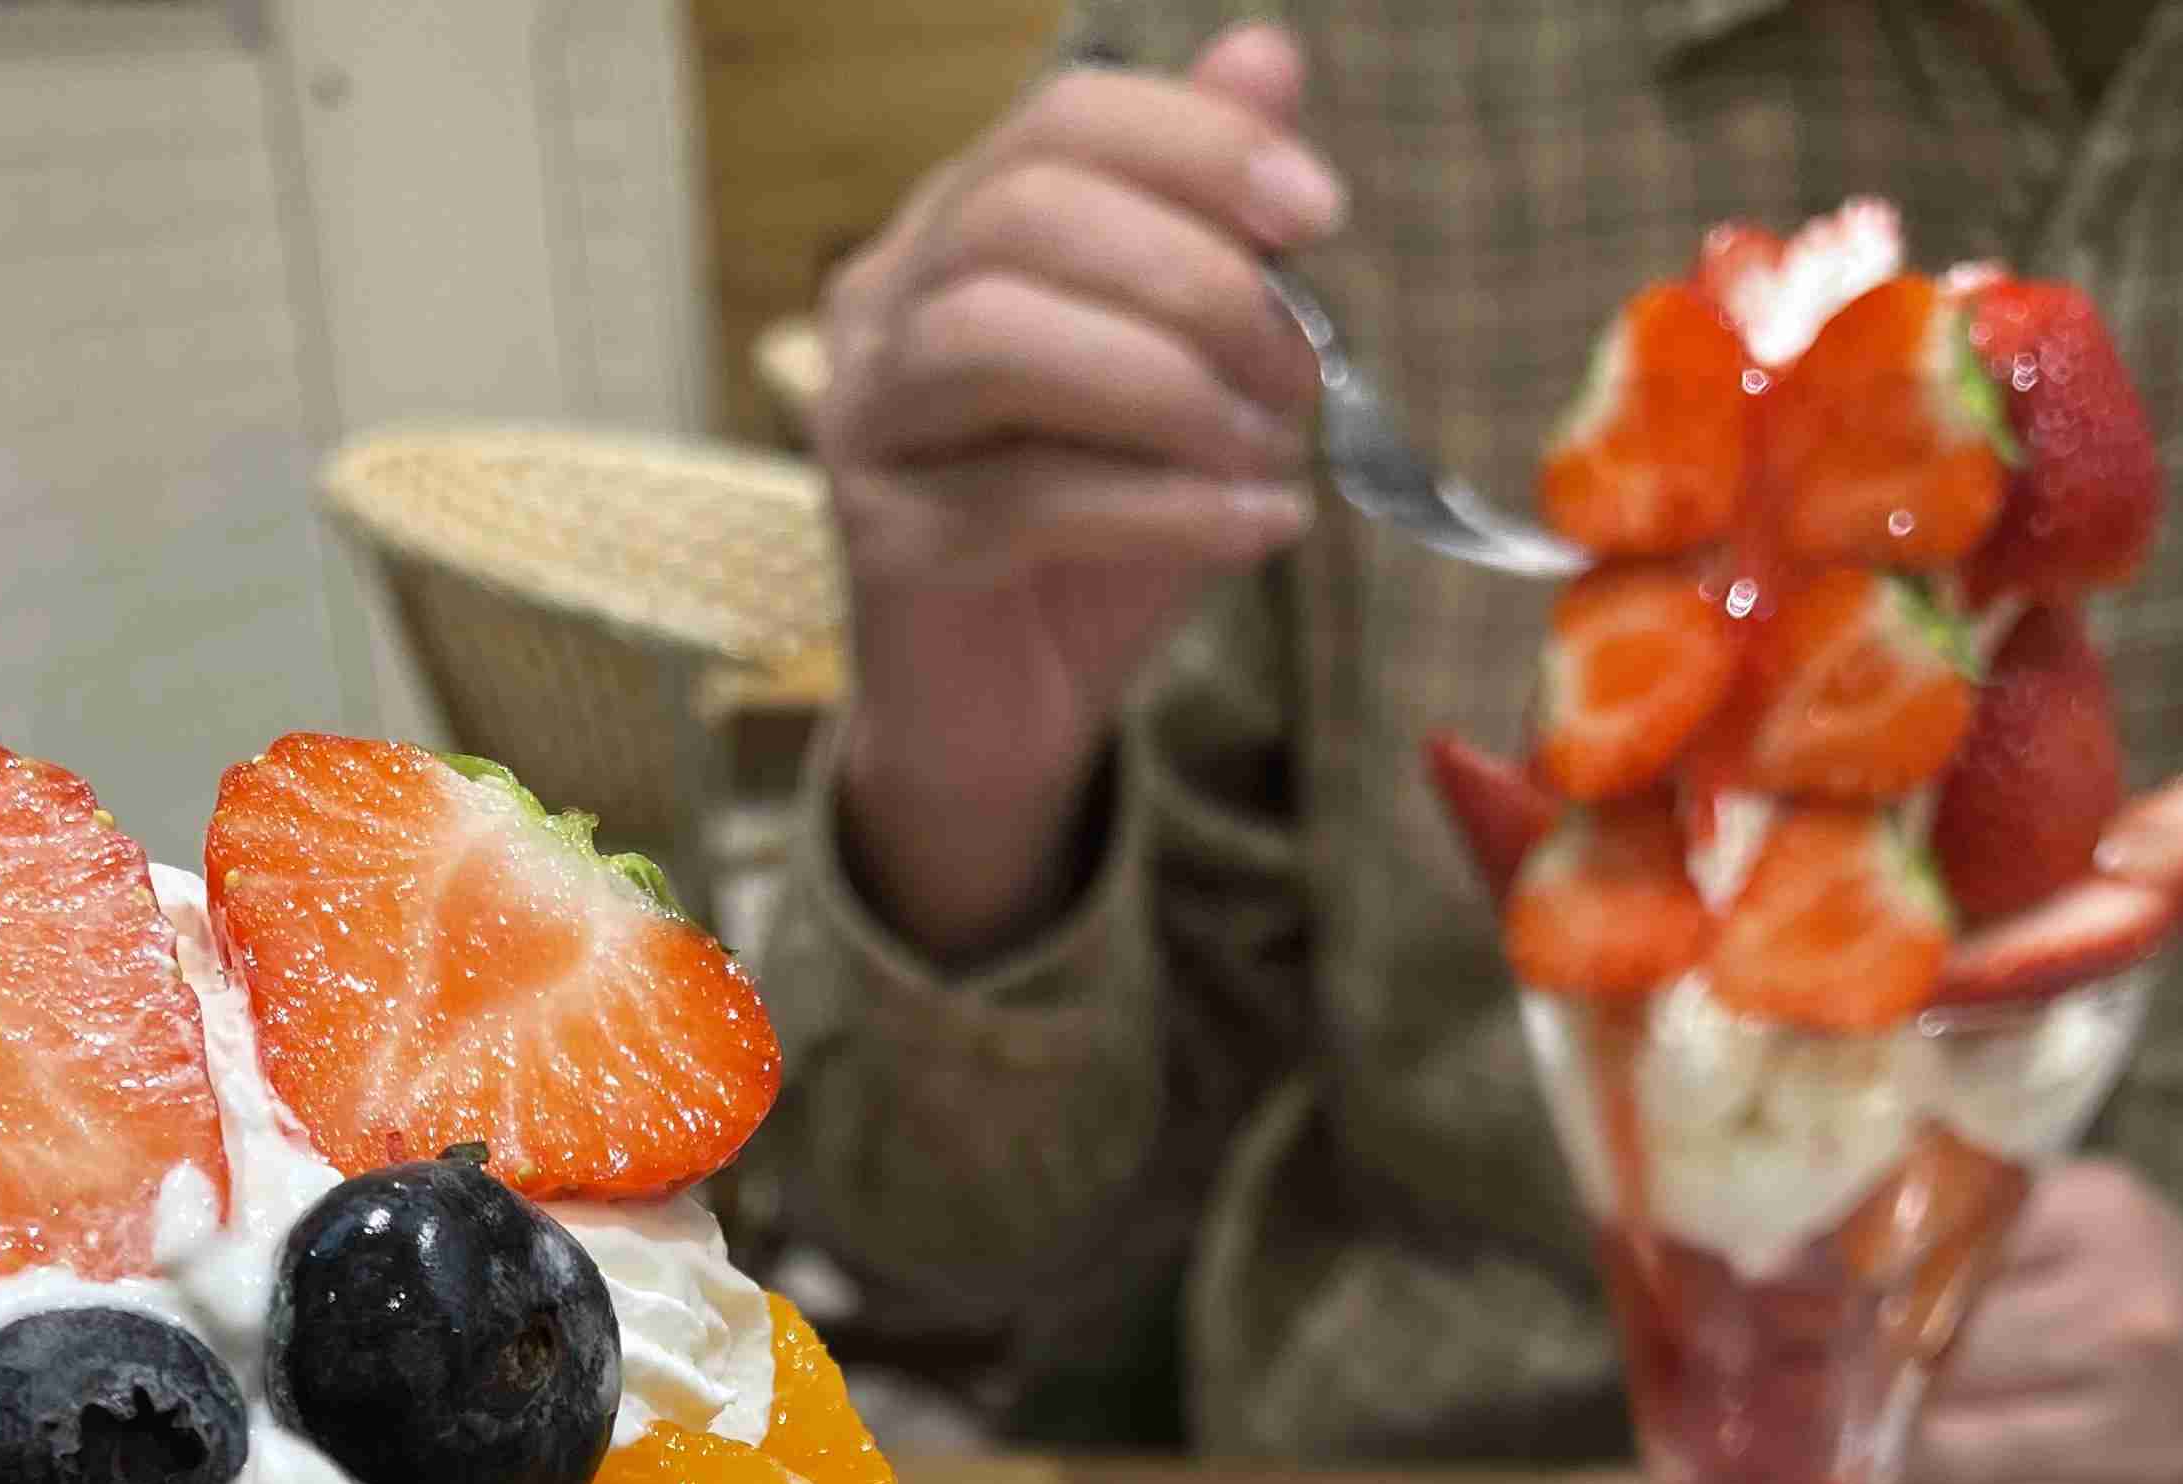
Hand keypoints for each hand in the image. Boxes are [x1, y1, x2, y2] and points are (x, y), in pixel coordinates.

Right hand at [816, 22, 1335, 965]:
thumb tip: (1269, 60)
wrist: (1009, 719)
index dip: (1194, 144)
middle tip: (1300, 367)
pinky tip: (1255, 526)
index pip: (1059, 124)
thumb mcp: (1184, 371)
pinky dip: (1164, 507)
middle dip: (1192, 279)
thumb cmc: (1097, 532)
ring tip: (1271, 447)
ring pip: (999, 341)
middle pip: (1021, 219)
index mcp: (954, 229)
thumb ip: (1213, 225)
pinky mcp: (884, 543)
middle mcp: (885, 305)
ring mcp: (865, 422)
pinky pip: (1024, 498)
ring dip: (1167, 386)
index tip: (1317, 209)